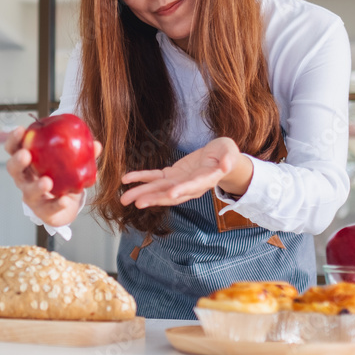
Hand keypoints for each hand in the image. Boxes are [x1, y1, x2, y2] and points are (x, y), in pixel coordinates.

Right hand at [5, 127, 101, 227]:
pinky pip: (49, 208)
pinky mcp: (42, 210)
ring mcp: (31, 196)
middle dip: (17, 161)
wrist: (64, 205)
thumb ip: (81, 152)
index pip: (14, 148)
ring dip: (36, 186)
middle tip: (26, 155)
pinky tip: (65, 201)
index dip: (14, 139)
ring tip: (46, 182)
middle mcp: (24, 178)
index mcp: (27, 162)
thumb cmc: (61, 176)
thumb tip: (97, 144)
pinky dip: (57, 204)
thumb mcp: (69, 162)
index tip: (21, 129)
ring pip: (29, 191)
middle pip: (13, 169)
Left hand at [119, 137, 252, 208]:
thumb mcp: (229, 152)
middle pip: (170, 193)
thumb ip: (228, 158)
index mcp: (205, 180)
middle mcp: (189, 186)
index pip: (192, 186)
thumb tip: (227, 164)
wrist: (220, 158)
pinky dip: (141, 178)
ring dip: (142, 193)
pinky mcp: (172, 175)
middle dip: (153, 198)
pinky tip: (127, 180)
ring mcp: (179, 182)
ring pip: (159, 189)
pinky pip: (154, 177)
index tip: (171, 193)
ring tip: (125, 198)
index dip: (182, 190)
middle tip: (136, 202)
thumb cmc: (226, 154)